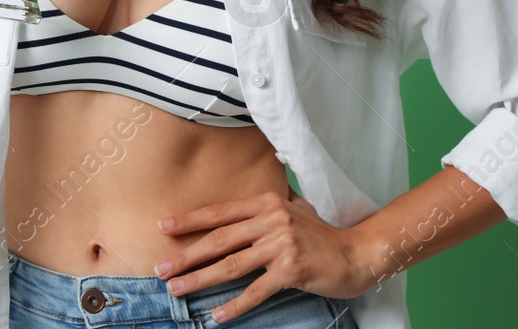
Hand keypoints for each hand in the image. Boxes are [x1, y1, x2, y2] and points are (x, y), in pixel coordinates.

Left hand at [153, 189, 370, 322]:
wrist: (357, 253)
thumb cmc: (321, 235)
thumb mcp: (292, 211)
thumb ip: (265, 210)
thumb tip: (235, 212)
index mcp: (267, 203)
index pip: (220, 212)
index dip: (190, 220)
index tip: (163, 228)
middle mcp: (271, 220)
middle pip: (219, 240)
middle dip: (186, 255)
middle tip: (160, 268)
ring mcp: (281, 244)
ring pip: (231, 265)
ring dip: (200, 279)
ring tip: (177, 289)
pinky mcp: (291, 270)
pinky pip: (256, 291)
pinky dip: (235, 305)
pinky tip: (217, 315)